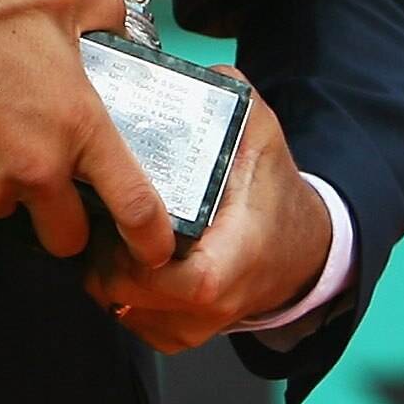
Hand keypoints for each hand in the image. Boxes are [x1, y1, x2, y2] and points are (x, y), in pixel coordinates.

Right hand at [0, 0, 176, 267]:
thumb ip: (103, 13)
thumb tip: (116, 27)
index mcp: (78, 128)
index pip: (134, 207)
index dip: (150, 238)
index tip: (150, 247)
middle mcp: (36, 168)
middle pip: (66, 236)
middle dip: (61, 220)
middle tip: (46, 184)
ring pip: (4, 210)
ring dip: (1, 186)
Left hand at [83, 72, 333, 351]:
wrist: (304, 243)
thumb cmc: (274, 186)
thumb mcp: (260, 132)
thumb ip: (225, 96)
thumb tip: (187, 71)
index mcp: (240, 255)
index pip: (191, 282)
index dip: (143, 260)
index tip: (120, 226)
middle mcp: (223, 301)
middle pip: (140, 299)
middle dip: (106, 259)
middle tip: (99, 219)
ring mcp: (204, 323)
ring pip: (128, 314)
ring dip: (107, 276)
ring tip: (109, 235)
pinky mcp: (187, 332)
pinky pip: (136, 325)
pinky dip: (120, 296)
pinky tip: (122, 260)